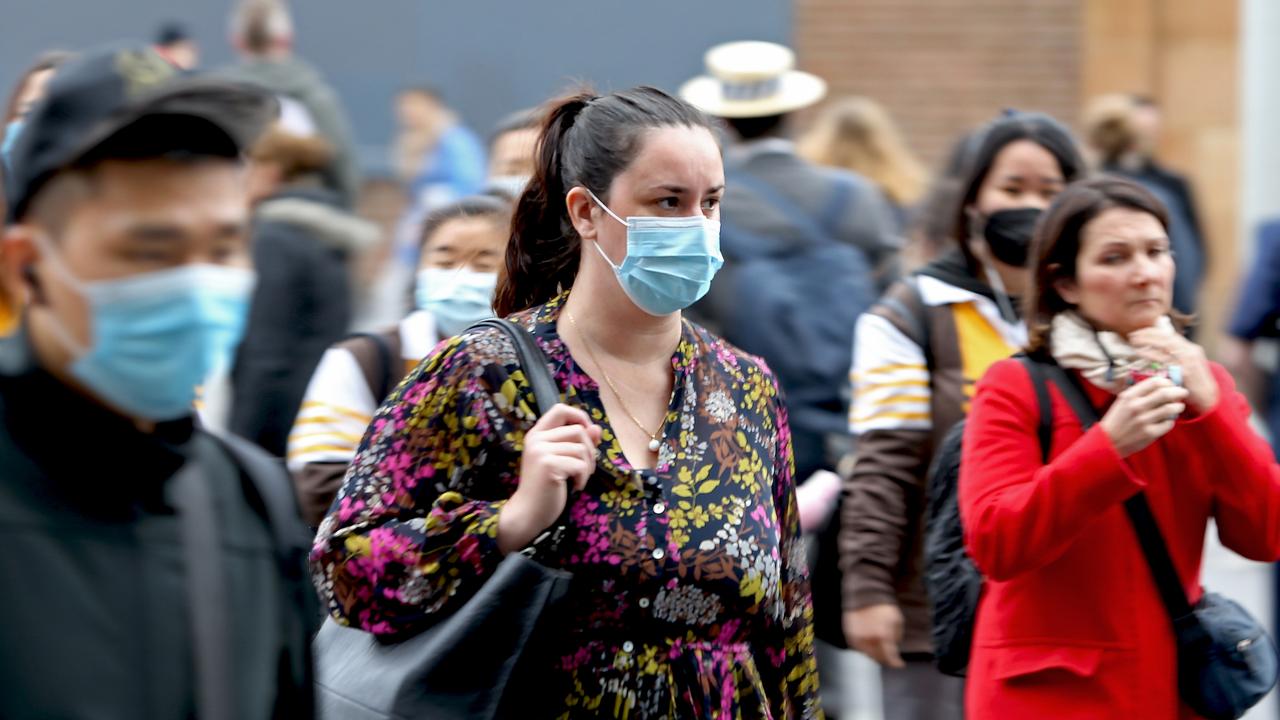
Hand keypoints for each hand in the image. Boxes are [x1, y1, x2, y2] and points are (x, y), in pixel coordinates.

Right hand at [497, 404, 601, 553]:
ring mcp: (541, 451)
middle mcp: (536, 439)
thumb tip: (597, 428)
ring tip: (578, 479)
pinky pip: (580, 465)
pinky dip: (583, 479)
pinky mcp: (548, 466)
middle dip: (590, 450)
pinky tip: (575, 487)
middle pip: (578, 430)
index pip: (559, 409)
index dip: (579, 416)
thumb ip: (577, 442)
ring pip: (582, 448)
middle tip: (585, 469)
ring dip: (588, 467)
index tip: (587, 433)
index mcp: (537, 434)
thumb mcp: (562, 460)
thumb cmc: (546, 487)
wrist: (529, 512)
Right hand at [844, 603, 905, 667]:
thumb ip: (897, 637)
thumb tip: (895, 649)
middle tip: (890, 658)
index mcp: (882, 636)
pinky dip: (864, 648)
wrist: (865, 593)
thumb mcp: (897, 621)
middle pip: (878, 658)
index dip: (896, 663)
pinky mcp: (849, 634)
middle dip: (885, 659)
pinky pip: (857, 648)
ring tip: (879, 649)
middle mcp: (869, 639)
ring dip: (875, 654)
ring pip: (867, 654)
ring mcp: (857, 637)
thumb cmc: (883, 606)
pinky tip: (869, 644)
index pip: (890, 657)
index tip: (900, 664)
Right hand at [1099, 377, 1189, 456]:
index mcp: (1129, 396)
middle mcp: (1137, 406)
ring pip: (1170, 408)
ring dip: (1178, 406)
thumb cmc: (1118, 419)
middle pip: (1165, 393)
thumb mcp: (1123, 401)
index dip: (1167, 382)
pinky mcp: (1150, 433)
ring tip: (1178, 407)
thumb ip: (1139, 393)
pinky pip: (1169, 424)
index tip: (1171, 385)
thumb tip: (1162, 386)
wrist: (1108, 441)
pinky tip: (1167, 420)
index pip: (1155, 382)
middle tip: (1183, 393)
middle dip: (1178, 392)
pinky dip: (1171, 421)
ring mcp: (1144, 421)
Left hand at [1128, 325, 1218, 413]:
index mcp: (1191, 348)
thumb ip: (1174, 357)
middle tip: (1133, 334)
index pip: (1170, 335)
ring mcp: (1188, 360)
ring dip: (1147, 340)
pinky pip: (1165, 359)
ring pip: (1165, 344)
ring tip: (1133, 340)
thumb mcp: (1186, 366)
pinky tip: (1139, 351)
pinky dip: (1150, 353)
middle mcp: (1191, 351)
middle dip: (1149, 333)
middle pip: (1167, 337)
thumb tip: (1157, 349)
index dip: (1154, 331)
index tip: (1140, 331)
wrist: (1208, 397)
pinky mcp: (1185, 370)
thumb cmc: (1193, 383)